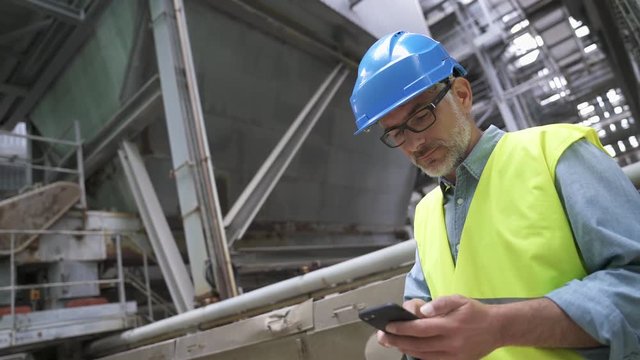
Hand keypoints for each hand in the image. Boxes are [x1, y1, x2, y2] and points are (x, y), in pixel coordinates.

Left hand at [377, 295, 501, 359]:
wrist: (498, 328)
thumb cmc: (475, 311)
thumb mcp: (459, 299)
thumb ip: (441, 303)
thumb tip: (424, 310)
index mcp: (451, 325)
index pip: (420, 328)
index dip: (402, 328)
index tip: (388, 326)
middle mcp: (451, 342)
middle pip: (418, 344)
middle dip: (397, 341)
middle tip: (382, 337)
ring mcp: (454, 355)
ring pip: (423, 355)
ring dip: (405, 349)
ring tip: (391, 343)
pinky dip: (418, 355)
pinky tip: (409, 349)